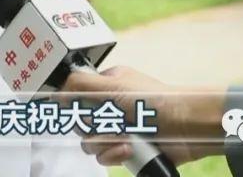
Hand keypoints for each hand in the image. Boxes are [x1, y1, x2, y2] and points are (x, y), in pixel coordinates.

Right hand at [63, 65, 226, 166]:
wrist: (187, 127)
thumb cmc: (154, 100)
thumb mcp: (113, 85)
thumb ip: (80, 84)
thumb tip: (55, 93)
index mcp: (107, 85)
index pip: (76, 95)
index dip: (74, 106)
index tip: (78, 110)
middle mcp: (111, 106)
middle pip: (80, 122)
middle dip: (92, 128)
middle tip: (108, 124)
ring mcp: (119, 129)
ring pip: (90, 143)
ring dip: (104, 143)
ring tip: (124, 140)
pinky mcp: (127, 150)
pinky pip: (105, 157)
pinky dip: (114, 155)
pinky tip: (128, 150)